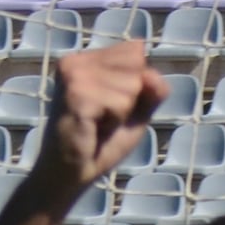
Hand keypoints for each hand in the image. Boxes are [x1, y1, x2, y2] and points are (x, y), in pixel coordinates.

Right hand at [19, 38, 164, 207]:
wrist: (72, 171)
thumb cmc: (102, 141)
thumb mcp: (137, 111)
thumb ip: (152, 89)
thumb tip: (150, 74)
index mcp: (86, 58)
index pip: (136, 54)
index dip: (137, 88)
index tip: (110, 106)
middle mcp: (75, 60)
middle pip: (137, 69)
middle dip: (129, 102)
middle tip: (103, 118)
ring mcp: (73, 75)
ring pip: (131, 87)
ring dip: (120, 114)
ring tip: (97, 124)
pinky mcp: (76, 93)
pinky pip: (121, 104)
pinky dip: (114, 122)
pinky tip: (93, 128)